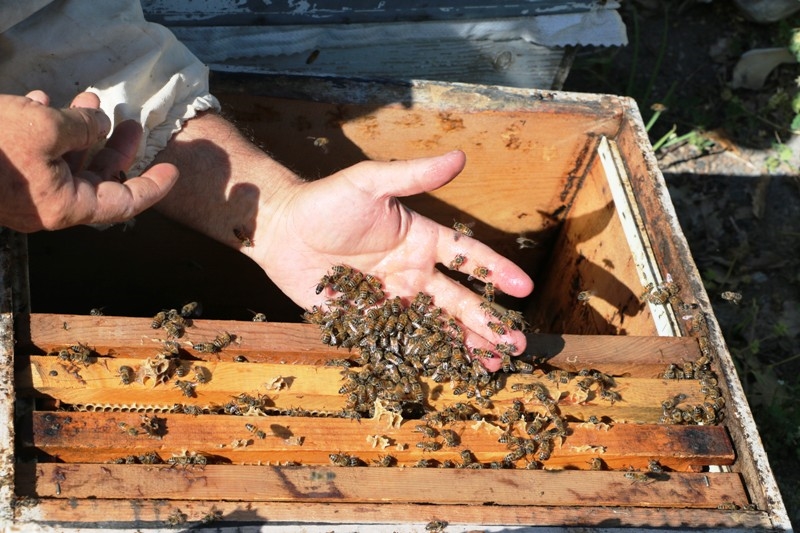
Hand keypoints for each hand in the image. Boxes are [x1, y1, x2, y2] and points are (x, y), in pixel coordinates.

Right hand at [0, 90, 178, 232]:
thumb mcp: (45, 128)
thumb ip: (81, 126)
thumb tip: (99, 123)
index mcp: (65, 206)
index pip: (123, 203)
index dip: (152, 187)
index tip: (173, 171)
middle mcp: (48, 206)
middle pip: (97, 179)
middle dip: (116, 147)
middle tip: (131, 123)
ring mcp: (25, 193)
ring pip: (66, 162)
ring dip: (78, 130)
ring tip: (87, 100)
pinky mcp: (5, 176)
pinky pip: (36, 155)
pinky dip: (45, 129)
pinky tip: (41, 101)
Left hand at [255, 151, 533, 369]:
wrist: (281, 231)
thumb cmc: (325, 202)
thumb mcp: (370, 182)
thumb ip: (413, 175)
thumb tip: (459, 157)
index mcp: (420, 240)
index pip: (467, 255)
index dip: (495, 271)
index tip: (523, 288)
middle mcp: (412, 272)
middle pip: (458, 301)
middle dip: (488, 322)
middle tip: (516, 344)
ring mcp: (392, 300)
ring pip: (436, 326)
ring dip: (465, 344)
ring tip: (493, 363)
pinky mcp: (368, 320)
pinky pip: (401, 340)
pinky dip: (425, 356)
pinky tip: (447, 371)